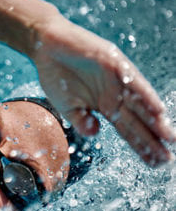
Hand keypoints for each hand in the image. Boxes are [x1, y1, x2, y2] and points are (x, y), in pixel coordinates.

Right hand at [32, 18, 174, 165]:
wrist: (47, 46)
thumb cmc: (56, 74)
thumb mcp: (66, 106)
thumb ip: (81, 122)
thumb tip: (95, 134)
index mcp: (105, 106)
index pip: (128, 130)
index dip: (142, 147)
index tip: (155, 164)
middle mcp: (116, 94)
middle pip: (139, 121)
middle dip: (154, 140)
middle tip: (168, 160)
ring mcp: (118, 80)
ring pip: (141, 104)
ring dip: (156, 122)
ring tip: (171, 139)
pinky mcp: (115, 64)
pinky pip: (133, 83)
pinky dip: (145, 97)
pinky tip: (159, 112)